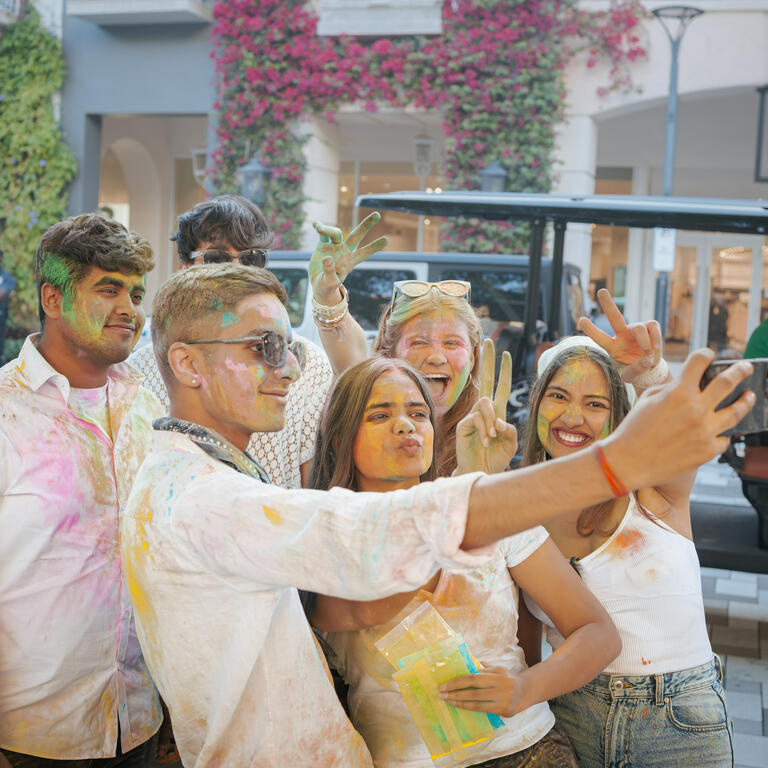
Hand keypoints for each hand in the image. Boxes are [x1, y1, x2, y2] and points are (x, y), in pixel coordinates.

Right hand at [309, 212, 387, 305]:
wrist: (319, 284)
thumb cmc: (327, 286)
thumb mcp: (329, 283)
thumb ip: (329, 272)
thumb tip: (327, 258)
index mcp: (350, 262)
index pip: (364, 253)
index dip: (374, 247)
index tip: (386, 240)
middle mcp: (344, 251)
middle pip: (356, 236)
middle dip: (366, 225)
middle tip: (377, 214)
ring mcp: (335, 247)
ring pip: (336, 233)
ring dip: (328, 229)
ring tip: (318, 229)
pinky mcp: (324, 245)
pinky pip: (323, 234)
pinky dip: (319, 228)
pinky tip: (314, 224)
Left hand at [440, 665, 527, 717]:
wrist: (523, 692)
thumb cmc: (505, 679)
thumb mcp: (498, 669)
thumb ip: (484, 668)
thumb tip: (466, 663)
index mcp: (498, 672)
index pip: (474, 676)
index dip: (458, 680)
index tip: (445, 684)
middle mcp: (500, 684)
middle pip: (474, 688)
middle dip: (455, 690)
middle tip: (441, 692)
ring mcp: (502, 697)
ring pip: (476, 700)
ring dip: (459, 700)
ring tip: (447, 699)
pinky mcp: (502, 709)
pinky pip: (481, 708)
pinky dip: (468, 707)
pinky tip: (458, 705)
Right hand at [456, 338, 516, 473]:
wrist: (481, 473)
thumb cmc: (496, 459)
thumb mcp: (511, 444)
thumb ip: (510, 430)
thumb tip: (499, 420)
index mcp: (497, 412)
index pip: (501, 386)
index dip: (504, 370)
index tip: (507, 354)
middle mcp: (484, 410)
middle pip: (486, 379)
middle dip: (488, 360)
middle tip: (489, 340)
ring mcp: (472, 416)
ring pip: (485, 403)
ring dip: (492, 421)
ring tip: (492, 438)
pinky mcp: (463, 425)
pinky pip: (477, 418)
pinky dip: (484, 430)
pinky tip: (484, 441)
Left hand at [578, 289, 664, 384]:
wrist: (650, 368)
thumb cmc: (635, 371)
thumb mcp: (630, 377)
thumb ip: (635, 370)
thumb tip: (646, 360)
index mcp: (612, 346)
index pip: (600, 337)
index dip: (591, 329)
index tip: (581, 320)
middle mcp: (622, 335)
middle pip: (615, 317)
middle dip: (608, 304)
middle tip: (601, 291)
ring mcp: (635, 329)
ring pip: (639, 328)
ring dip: (645, 343)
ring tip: (648, 357)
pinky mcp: (650, 326)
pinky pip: (653, 327)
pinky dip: (656, 339)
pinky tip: (655, 350)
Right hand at [605, 349, 754, 488]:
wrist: (628, 462)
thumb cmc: (633, 429)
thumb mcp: (647, 400)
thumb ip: (669, 388)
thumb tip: (684, 384)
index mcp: (678, 392)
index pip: (700, 361)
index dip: (706, 354)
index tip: (710, 355)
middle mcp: (696, 409)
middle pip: (728, 381)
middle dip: (741, 371)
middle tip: (746, 368)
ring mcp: (705, 430)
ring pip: (736, 411)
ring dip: (745, 401)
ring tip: (749, 397)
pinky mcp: (708, 451)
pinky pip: (724, 438)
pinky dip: (722, 434)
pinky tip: (723, 431)